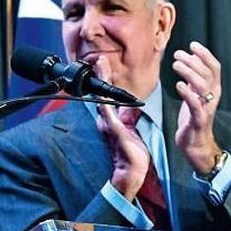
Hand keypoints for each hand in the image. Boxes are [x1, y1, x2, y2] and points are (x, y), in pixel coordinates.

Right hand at [93, 56, 148, 198]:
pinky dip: (106, 106)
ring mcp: (109, 125)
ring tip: (100, 69)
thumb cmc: (132, 154)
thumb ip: (127, 119)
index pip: (108, 94)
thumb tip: (128, 109)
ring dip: (101, 84)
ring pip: (103, 100)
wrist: (131, 171)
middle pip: (102, 93)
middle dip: (101, 76)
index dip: (106, 79)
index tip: (103, 64)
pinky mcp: (115, 132)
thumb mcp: (130, 131)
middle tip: (99, 59)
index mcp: (112, 119)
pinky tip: (103, 98)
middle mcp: (107, 120)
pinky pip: (110, 116)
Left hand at [173, 41, 223, 174]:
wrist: (194, 143)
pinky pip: (195, 104)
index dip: (205, 54)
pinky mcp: (197, 119)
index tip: (193, 44)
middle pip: (208, 73)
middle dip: (193, 61)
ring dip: (190, 72)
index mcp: (212, 90)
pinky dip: (187, 93)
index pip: (214, 67)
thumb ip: (194, 79)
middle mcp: (212, 97)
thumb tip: (190, 60)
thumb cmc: (193, 117)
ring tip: (176, 64)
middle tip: (178, 54)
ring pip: (203, 86)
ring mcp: (206, 108)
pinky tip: (178, 85)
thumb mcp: (193, 95)